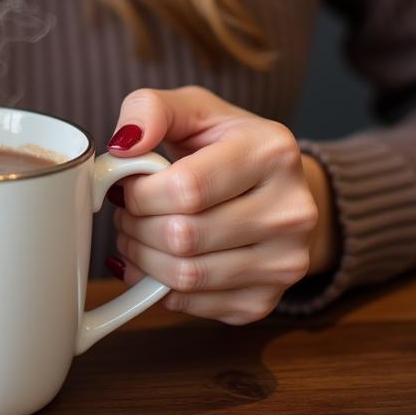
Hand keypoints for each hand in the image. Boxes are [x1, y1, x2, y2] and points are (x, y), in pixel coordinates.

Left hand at [104, 86, 337, 324]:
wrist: (271, 185)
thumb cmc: (222, 143)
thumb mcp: (191, 108)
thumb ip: (150, 109)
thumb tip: (123, 146)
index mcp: (272, 152)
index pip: (187, 188)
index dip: (139, 193)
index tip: (125, 186)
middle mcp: (292, 210)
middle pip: (184, 236)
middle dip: (135, 225)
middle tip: (124, 212)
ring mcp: (285, 262)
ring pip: (187, 275)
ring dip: (142, 258)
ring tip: (133, 234)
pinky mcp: (266, 300)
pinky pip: (195, 306)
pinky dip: (158, 288)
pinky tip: (150, 263)